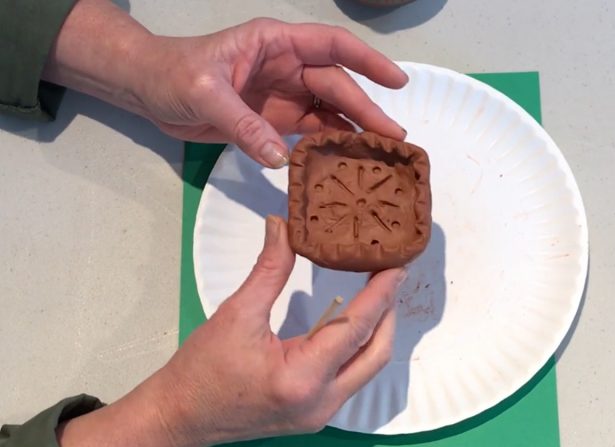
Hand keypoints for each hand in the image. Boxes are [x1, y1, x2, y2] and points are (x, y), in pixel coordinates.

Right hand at [57, 216, 404, 446]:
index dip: (380, 294)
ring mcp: (322, 414)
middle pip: (376, 354)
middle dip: (387, 313)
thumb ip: (270, 270)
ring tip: (378, 294)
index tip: (397, 265)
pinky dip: (358, 348)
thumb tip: (284, 226)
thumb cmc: (203, 368)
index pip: (354, 328)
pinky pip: (352, 378)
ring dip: (376, 332)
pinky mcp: (317, 415)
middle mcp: (321, 402)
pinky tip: (353, 322)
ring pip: (367, 369)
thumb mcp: (237, 314)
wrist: (180, 418)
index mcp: (302, 378)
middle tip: (391, 276)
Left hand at [139, 19, 408, 167]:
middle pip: (337, 85)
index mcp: (276, 44)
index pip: (332, 46)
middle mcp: (287, 66)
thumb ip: (243, 125)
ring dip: (354, 131)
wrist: (146, 91)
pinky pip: (311, 131)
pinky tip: (346, 163)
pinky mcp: (275, 120)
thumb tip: (280, 158)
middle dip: (367, 110)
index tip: (397, 81)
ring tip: (379, 156)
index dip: (368, 61)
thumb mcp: (205, 94)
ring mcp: (284, 94)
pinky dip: (329, 146)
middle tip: (394, 139)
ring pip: (330, 110)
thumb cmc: (172, 74)